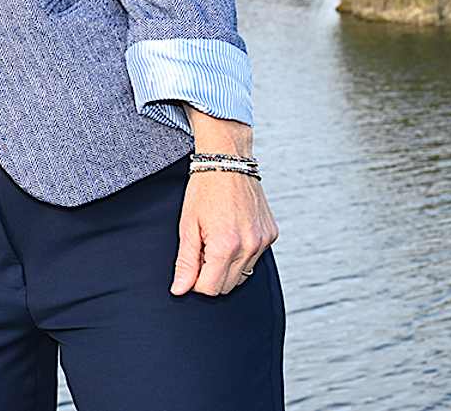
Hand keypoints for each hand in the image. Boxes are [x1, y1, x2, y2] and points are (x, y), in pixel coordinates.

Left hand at [170, 171, 277, 295]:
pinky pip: (254, 259)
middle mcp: (250, 246)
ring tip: (214, 240)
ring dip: (226, 267)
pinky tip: (230, 233)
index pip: (209, 288)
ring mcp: (263, 241)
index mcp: (225, 245)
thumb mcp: (187, 225)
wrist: (228, 162)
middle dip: (210, 276)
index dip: (194, 282)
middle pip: (227, 286)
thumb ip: (185, 261)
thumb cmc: (204, 190)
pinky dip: (241, 255)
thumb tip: (179, 290)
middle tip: (200, 250)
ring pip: (242, 275)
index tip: (189, 266)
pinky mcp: (271, 235)